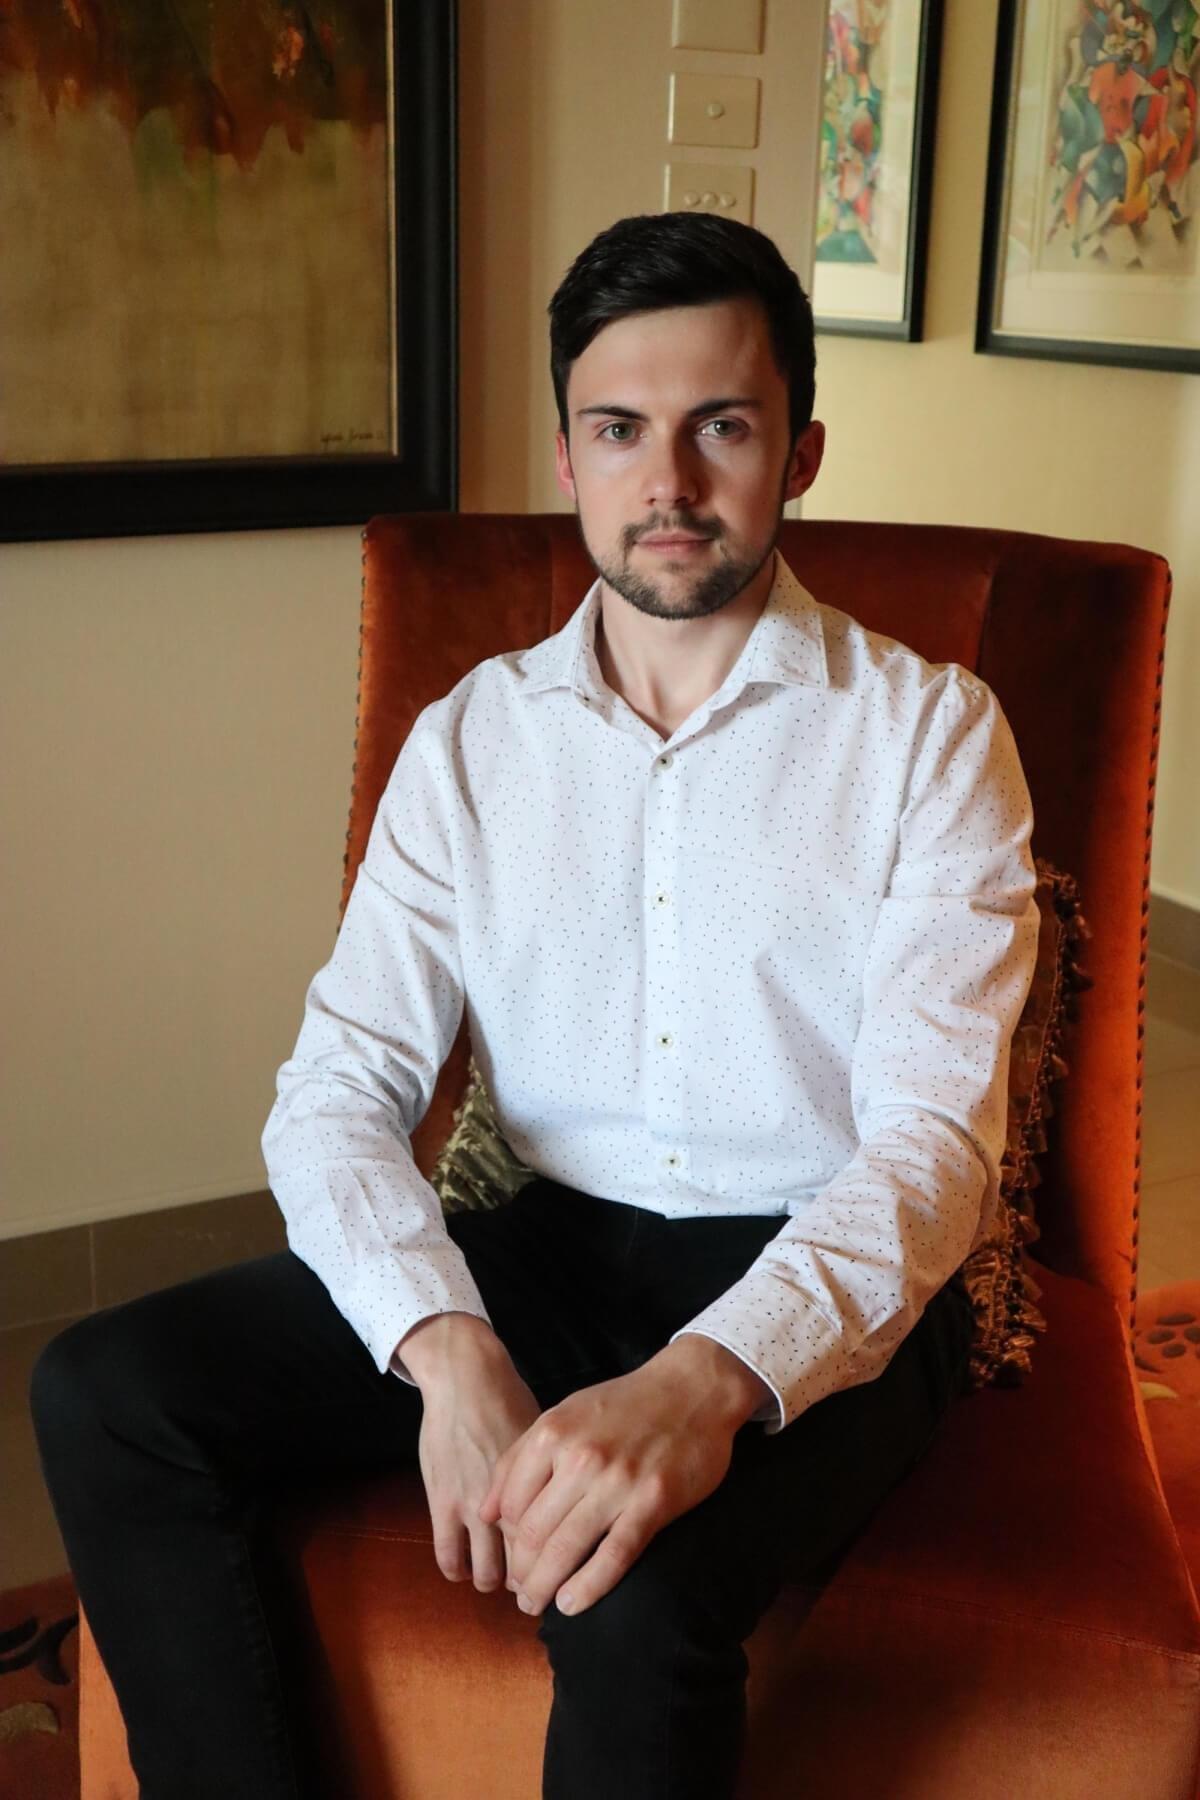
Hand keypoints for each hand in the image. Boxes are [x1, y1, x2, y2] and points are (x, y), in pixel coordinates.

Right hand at [410, 1327, 543, 1593]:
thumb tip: (576, 1504)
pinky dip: (457, 1569)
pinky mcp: (442, 1503)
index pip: (557, 1544)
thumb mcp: (545, 1439)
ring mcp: (474, 1505)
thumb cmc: (510, 1401)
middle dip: (528, 1583)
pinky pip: (448, 1556)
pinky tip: (462, 1567)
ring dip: (492, 1580)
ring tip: (494, 1576)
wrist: (466, 1378)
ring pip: (488, 1572)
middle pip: (526, 1565)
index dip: (558, 1565)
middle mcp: (513, 1501)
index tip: (557, 1573)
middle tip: (528, 1585)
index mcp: (545, 1486)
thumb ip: (556, 1477)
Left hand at [477, 1350, 746, 1619]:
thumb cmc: (624, 1405)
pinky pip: (613, 1556)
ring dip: (545, 1587)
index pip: (509, 1504)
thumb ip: (522, 1458)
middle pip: (533, 1532)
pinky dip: (588, 1586)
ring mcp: (617, 1481)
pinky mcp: (652, 1502)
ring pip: (566, 1549)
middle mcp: (580, 1457)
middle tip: (521, 1594)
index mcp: (552, 1433)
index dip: (503, 1540)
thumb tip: (486, 1511)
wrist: (693, 1389)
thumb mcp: (565, 1415)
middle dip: (521, 1572)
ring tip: (537, 1604)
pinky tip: (571, 1604)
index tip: (509, 1558)